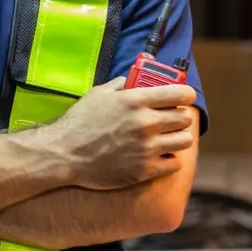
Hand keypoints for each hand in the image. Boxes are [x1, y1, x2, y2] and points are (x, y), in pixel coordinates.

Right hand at [50, 79, 195, 189]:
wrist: (65, 154)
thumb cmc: (79, 122)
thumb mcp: (98, 94)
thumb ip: (120, 85)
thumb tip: (133, 81)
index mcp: (136, 100)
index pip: (180, 94)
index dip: (186, 95)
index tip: (184, 97)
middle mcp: (146, 123)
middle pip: (184, 118)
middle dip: (179, 117)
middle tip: (170, 119)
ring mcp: (147, 148)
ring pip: (185, 140)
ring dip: (177, 138)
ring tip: (167, 138)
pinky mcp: (145, 169)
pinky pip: (175, 163)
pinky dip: (170, 159)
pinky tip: (159, 155)